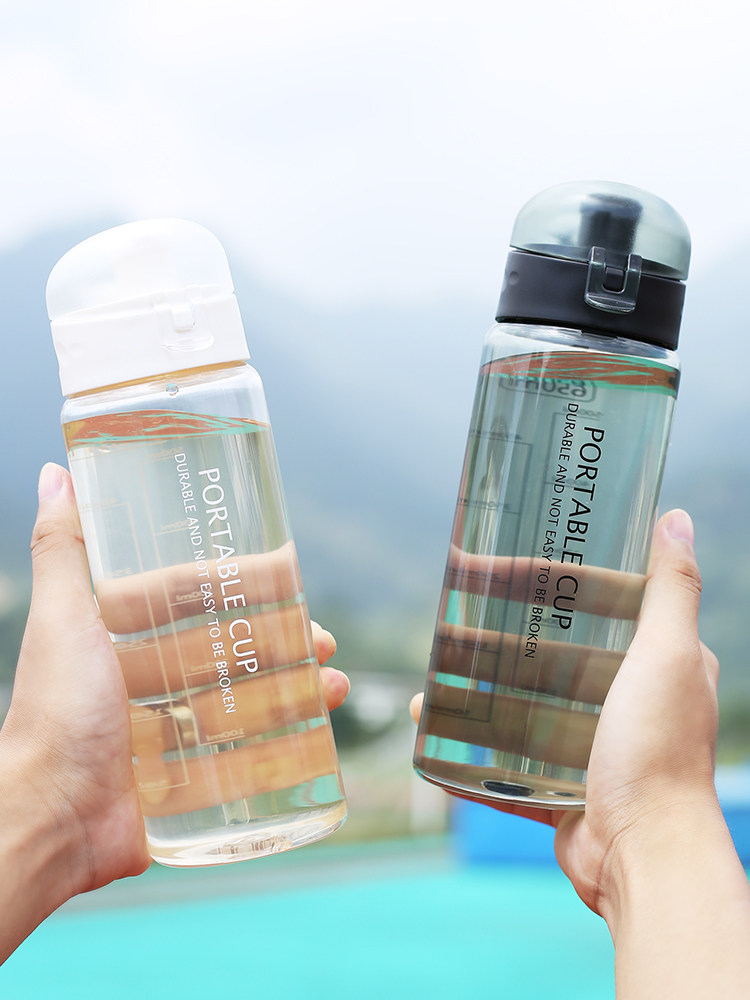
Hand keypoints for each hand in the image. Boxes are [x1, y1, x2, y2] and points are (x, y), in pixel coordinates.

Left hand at [0, 463, 348, 962]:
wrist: (53, 821)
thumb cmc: (54, 714)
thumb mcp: (62, 619)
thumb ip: (62, 548)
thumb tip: (56, 473)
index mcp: (121, 636)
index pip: (192, 594)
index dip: (241, 581)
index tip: (287, 571)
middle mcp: (148, 677)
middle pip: (228, 644)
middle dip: (279, 635)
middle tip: (321, 634)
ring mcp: (171, 727)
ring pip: (246, 693)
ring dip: (295, 682)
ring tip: (332, 680)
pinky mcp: (189, 773)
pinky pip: (248, 747)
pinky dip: (287, 733)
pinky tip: (320, 720)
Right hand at [413, 510, 749, 996]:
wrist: (645, 856)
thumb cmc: (659, 752)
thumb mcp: (669, 656)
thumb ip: (673, 590)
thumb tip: (677, 518)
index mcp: (656, 665)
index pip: (594, 606)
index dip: (544, 581)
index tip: (497, 564)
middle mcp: (627, 705)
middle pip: (552, 656)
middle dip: (501, 638)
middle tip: (451, 622)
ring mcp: (593, 750)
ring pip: (526, 710)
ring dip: (480, 696)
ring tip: (433, 681)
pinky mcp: (564, 790)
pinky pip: (511, 767)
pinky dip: (475, 756)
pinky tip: (437, 736)